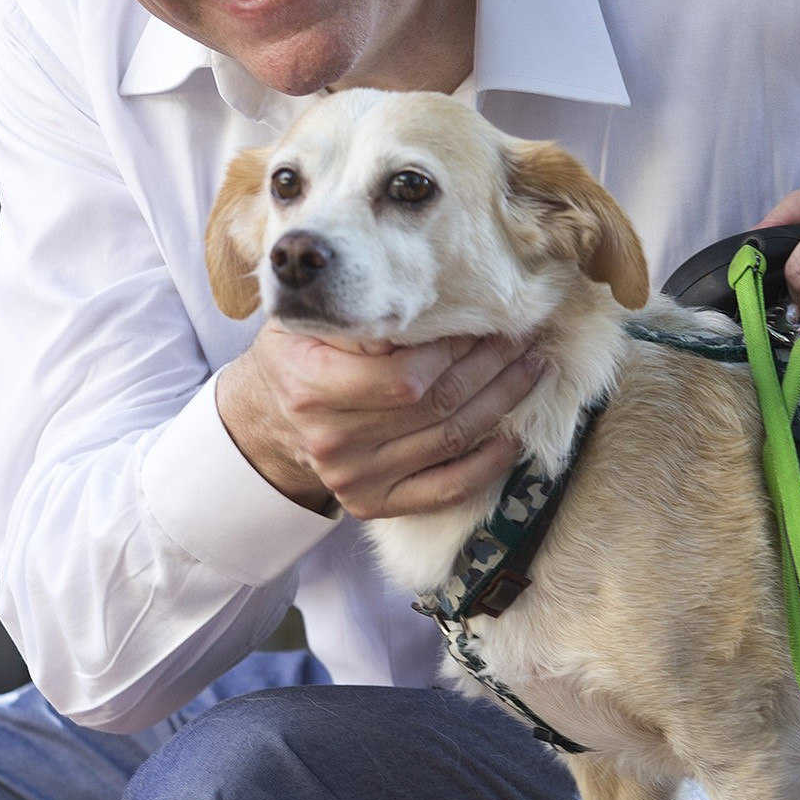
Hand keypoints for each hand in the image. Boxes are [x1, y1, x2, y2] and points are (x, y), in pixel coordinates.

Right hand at [215, 324, 550, 518]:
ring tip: (533, 369)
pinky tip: (514, 435)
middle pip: (436, 404)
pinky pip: (444, 489)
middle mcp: (333, 440)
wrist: (266, 418)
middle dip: (492, 365)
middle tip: (525, 335)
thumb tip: (425, 295)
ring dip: (501, 402)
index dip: (455, 348)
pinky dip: (487, 464)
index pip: (403, 375)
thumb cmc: (299, 353)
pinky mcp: (370, 504)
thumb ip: (353, 311)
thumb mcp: (309, 319)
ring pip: (449, 440)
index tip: (487, 317)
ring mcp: (353, 477)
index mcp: (311, 386)